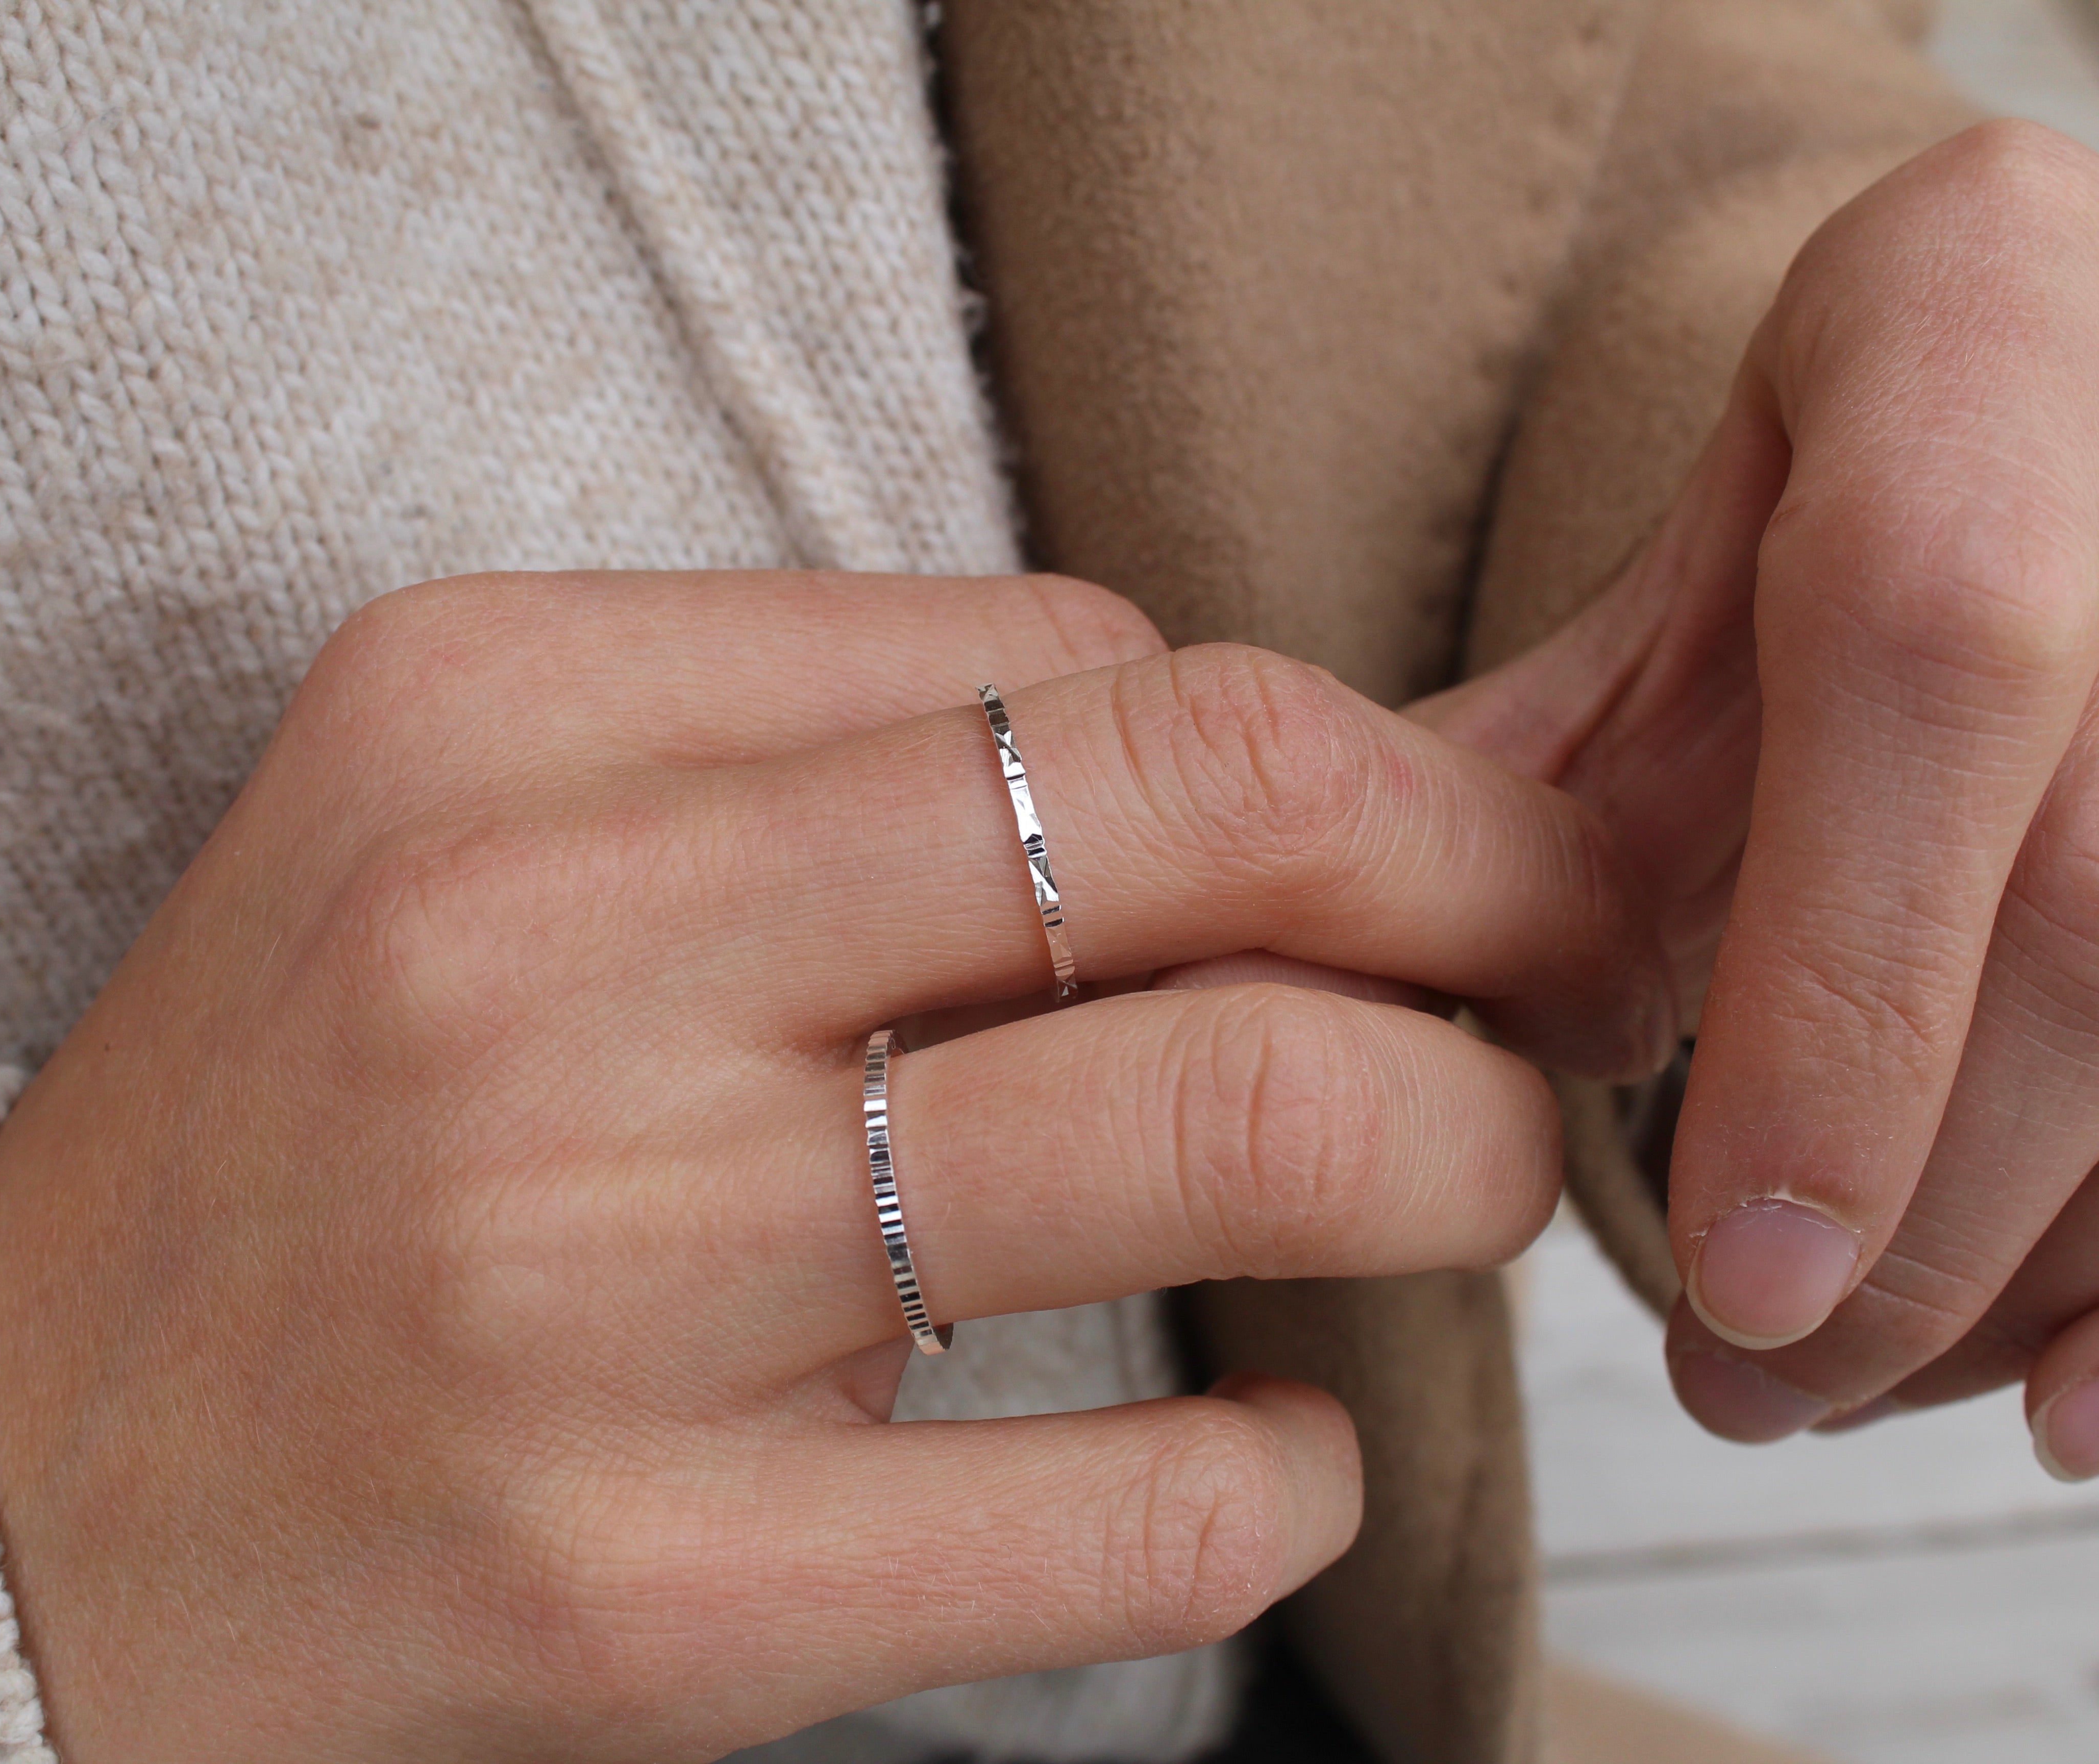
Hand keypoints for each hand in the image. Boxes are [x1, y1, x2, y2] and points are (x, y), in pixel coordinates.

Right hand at [0, 570, 1670, 1761]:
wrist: (14, 1472)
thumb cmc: (306, 1123)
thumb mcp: (476, 823)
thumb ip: (816, 748)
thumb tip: (1213, 782)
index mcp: (501, 723)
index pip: (1072, 656)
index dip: (1306, 754)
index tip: (1390, 839)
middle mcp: (542, 962)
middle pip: (1205, 822)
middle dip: (1483, 883)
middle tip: (1564, 962)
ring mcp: (597, 1281)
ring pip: (1233, 1125)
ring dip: (1449, 1146)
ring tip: (1475, 1172)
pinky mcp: (648, 1589)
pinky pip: (1136, 1507)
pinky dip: (1289, 1473)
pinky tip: (1280, 1449)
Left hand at [1419, 122, 2098, 1463]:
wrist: (2082, 329)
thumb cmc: (1883, 438)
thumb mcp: (1700, 552)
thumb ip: (1566, 766)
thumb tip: (1399, 1010)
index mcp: (1959, 355)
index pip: (1930, 679)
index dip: (1845, 1006)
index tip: (1740, 1280)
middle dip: (1924, 1219)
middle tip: (1754, 1386)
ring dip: (2049, 1278)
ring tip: (1867, 1397)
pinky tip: (2076, 1407)